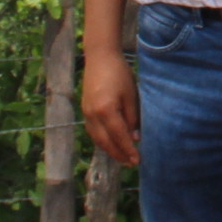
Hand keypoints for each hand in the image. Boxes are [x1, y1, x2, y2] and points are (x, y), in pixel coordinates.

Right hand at [82, 48, 139, 165]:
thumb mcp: (131, 95)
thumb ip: (132, 117)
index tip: (137, 160)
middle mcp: (92, 115)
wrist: (100, 57)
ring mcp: (86, 113)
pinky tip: (111, 143)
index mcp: (106, 110)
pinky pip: (93, 131)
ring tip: (123, 157)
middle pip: (106, 142)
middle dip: (119, 154)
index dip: (128, 150)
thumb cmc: (119, 73)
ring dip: (110, 150)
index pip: (119, 137)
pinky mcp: (85, 110)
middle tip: (131, 163)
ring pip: (97, 139)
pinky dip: (102, 140)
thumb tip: (134, 138)